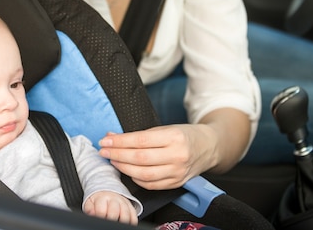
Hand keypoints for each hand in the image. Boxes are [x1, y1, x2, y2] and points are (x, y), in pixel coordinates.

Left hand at [83, 191, 137, 224]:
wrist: (107, 191)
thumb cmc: (98, 200)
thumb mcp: (90, 202)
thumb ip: (89, 208)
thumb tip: (91, 213)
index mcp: (102, 198)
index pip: (102, 210)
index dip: (101, 217)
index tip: (100, 220)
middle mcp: (114, 199)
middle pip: (115, 211)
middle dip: (112, 220)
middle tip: (109, 224)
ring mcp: (123, 203)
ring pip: (126, 214)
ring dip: (123, 221)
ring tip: (119, 226)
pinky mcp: (130, 206)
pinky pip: (134, 215)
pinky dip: (132, 222)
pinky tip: (127, 225)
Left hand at [98, 124, 217, 189]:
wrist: (208, 147)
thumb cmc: (183, 135)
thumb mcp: (164, 128)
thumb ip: (139, 134)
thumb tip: (113, 137)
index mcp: (174, 137)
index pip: (140, 140)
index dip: (120, 141)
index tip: (106, 140)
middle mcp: (177, 156)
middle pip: (140, 158)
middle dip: (117, 154)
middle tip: (104, 150)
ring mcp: (178, 172)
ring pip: (144, 174)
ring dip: (124, 167)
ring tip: (113, 160)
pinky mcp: (176, 183)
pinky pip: (151, 185)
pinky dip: (136, 179)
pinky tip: (128, 171)